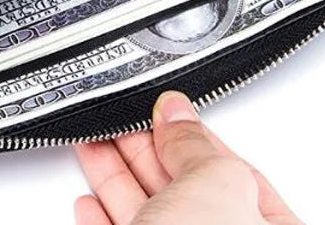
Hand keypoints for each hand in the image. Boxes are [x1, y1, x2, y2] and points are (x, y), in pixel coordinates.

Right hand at [74, 91, 302, 224]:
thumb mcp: (215, 186)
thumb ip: (194, 145)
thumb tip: (175, 114)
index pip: (234, 171)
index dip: (196, 135)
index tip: (164, 111)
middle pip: (183, 189)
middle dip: (146, 148)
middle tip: (121, 118)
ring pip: (145, 211)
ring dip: (115, 174)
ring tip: (94, 143)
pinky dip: (101, 216)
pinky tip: (90, 203)